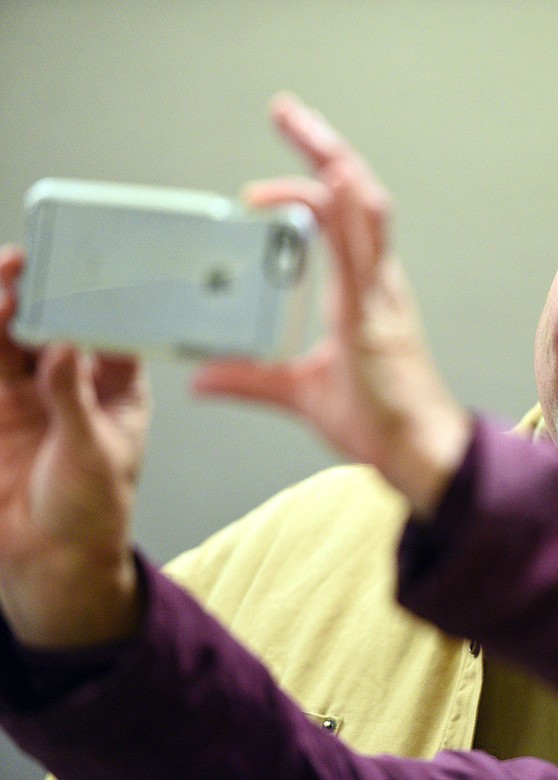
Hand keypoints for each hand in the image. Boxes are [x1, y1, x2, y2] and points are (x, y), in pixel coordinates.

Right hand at [0, 246, 147, 646]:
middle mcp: (73, 380)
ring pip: (10, 337)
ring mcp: (29, 392)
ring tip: (3, 283)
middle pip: (52, 321)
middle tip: (26, 264)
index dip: (94, 296)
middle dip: (38, 291)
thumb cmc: (95, 511)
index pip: (107, 327)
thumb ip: (73, 400)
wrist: (50, 562)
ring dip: (4, 308)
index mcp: (118, 386)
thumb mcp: (94, 453)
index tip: (82, 269)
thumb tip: (66, 347)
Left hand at [193, 94, 470, 514]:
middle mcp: (376, 283)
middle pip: (356, 196)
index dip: (314, 179)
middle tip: (288, 112)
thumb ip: (251, 379)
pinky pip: (362, 252)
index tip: (278, 162)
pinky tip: (329, 181)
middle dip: (323, 148)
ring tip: (300, 127)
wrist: (420, 455)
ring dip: (333, 163)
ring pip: (364, 209)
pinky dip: (346, 211)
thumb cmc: (380, 424)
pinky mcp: (373, 317)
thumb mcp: (300, 393)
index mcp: (363, 293)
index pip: (342, 218)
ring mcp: (379, 296)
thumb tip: (201, 377)